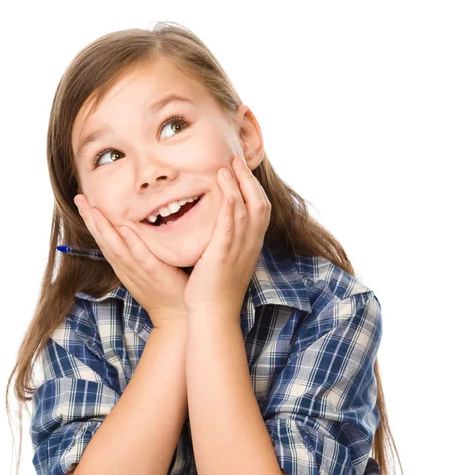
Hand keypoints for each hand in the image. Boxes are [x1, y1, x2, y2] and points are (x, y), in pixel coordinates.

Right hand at [74, 197, 189, 328]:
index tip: (82, 200)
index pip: (103, 239)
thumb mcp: (147, 268)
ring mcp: (139, 271)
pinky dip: (132, 244)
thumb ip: (140, 249)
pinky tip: (125, 230)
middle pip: (103, 240)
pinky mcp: (154, 273)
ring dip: (104, 228)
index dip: (91, 220)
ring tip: (94, 209)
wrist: (177, 316)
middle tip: (78, 197)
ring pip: (116, 247)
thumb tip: (136, 228)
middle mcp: (126, 267)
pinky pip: (141, 257)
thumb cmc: (166, 290)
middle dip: (90, 219)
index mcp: (123, 264)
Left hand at [183, 156, 270, 317]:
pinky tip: (226, 192)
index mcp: (251, 246)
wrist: (213, 314)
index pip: (260, 209)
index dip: (252, 187)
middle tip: (235, 160)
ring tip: (225, 167)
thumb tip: (218, 225)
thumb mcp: (226, 260)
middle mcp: (250, 245)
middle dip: (248, 179)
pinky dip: (231, 208)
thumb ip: (226, 241)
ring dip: (237, 186)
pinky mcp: (223, 255)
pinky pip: (230, 228)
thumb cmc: (214, 289)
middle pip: (259, 204)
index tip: (240, 170)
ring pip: (246, 211)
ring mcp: (238, 250)